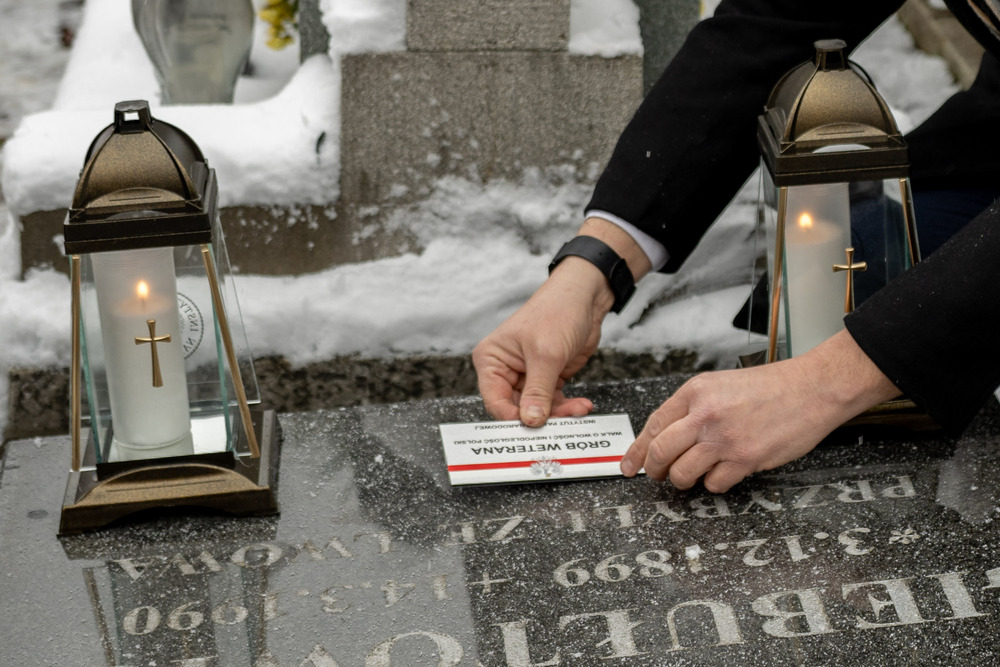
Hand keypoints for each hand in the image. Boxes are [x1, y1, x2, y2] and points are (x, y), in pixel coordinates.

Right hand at [472, 256, 610, 425]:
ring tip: (578, 409)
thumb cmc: (556, 312)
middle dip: (540, 416)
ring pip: (537, 408)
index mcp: (492, 360)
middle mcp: (505, 370)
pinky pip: (553, 402)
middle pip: (517, 409)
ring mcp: (527, 376)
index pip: (495, 401)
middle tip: (561, 423)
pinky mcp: (547, 378)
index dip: (513, 418)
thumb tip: (530, 421)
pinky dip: (567, 407)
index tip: (533, 426)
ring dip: (559, 413)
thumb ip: (538, 391)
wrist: (585, 298)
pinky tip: (581, 405)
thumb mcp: (546, 354)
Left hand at [620, 329, 900, 491]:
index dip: (637, 450)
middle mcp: (704, 414)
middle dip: (655, 470)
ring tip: (694, 473)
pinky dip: (715, 483)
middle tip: (659, 475)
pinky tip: (725, 471)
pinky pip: (713, 484)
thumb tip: (665, 437)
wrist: (812, 389)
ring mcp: (723, 438)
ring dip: (684, 480)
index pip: (653, 425)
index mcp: (695, 391)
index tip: (629, 466)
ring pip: (682, 473)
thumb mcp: (721, 385)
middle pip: (660, 452)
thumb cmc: (771, 387)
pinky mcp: (744, 459)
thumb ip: (692, 408)